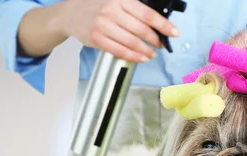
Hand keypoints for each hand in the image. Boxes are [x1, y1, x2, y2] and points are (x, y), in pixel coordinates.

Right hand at [56, 0, 179, 62]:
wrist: (70, 13)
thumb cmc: (98, 6)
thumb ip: (134, 8)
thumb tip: (156, 22)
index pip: (147, 14)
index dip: (163, 25)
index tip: (175, 32)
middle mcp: (111, 11)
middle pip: (141, 30)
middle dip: (155, 40)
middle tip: (161, 45)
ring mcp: (103, 25)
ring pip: (132, 42)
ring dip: (146, 51)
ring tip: (153, 54)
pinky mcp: (96, 38)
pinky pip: (120, 51)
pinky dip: (134, 56)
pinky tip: (142, 58)